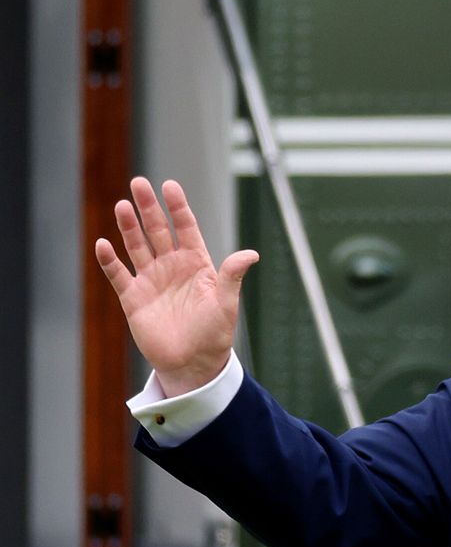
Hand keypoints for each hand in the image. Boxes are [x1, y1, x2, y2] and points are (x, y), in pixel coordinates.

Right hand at [95, 177, 258, 396]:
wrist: (193, 363)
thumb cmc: (215, 333)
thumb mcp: (226, 302)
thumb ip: (232, 276)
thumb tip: (251, 254)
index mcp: (196, 263)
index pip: (185, 228)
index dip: (178, 207)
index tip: (170, 186)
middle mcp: (172, 266)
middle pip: (157, 230)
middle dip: (148, 207)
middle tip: (139, 183)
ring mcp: (151, 280)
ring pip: (137, 246)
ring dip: (128, 227)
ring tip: (121, 205)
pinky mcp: (133, 298)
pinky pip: (118, 275)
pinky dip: (110, 260)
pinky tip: (104, 244)